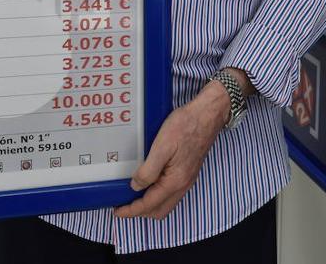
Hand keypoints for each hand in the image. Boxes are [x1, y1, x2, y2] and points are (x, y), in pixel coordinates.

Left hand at [113, 81, 230, 219]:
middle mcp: (183, 184)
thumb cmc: (186, 126)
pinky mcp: (188, 171)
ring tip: (133, 194)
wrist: (207, 114)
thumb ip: (148, 171)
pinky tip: (149, 181)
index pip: (149, 205)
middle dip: (140, 211)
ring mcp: (187, 178)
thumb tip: (136, 186)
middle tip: (124, 203)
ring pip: (166, 202)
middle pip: (159, 210)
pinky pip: (171, 191)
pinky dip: (157, 193)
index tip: (118, 211)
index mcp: (175, 181)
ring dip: (149, 203)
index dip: (131, 211)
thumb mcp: (162, 146)